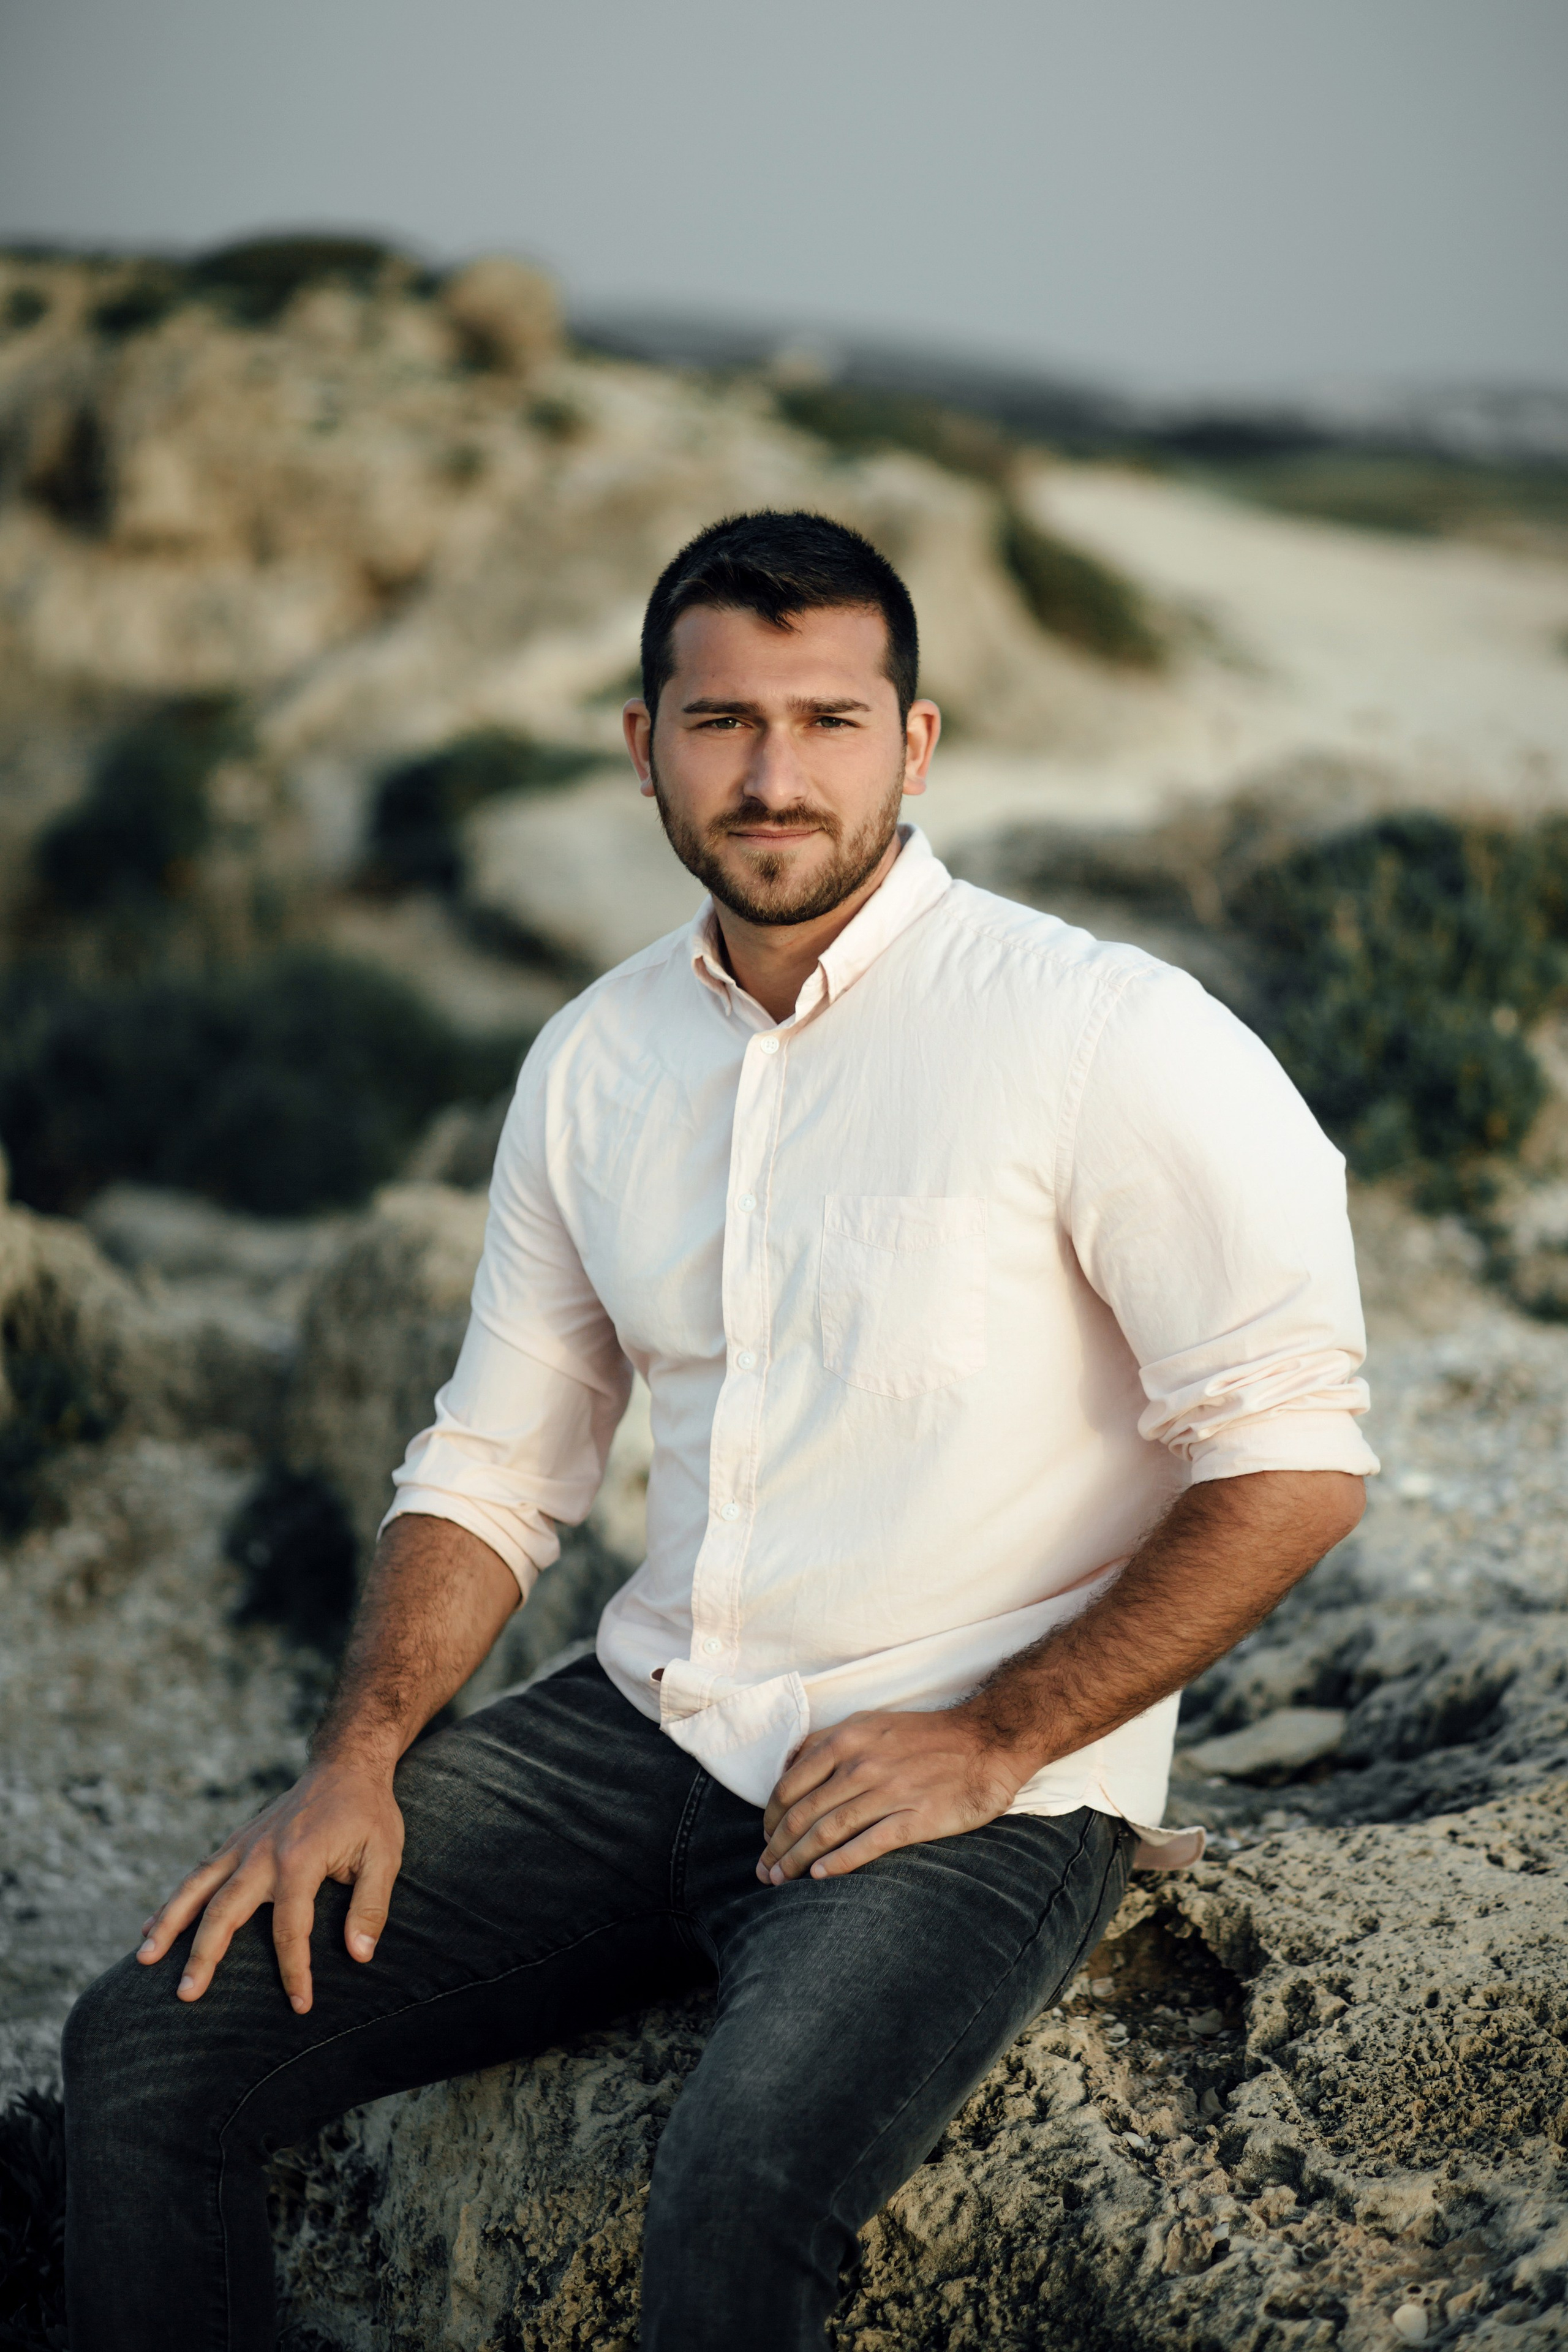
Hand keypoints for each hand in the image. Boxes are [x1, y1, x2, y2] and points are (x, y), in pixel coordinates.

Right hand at [135, 1759, 404, 2014]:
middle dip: (203, 1954)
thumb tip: (360, 1954)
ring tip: (144, 1959)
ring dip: (169, 1923)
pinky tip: (152, 1926)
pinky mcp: (236, 1841)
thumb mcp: (385, 1855)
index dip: (294, 1970)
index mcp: (301, 1860)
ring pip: (196, 1887)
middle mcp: (263, 1853)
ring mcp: (244, 1845)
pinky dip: (173, 1900)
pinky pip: (199, 1873)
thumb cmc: (368, 1813)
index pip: (290, 1928)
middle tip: (186, 1995)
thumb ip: (371, 1905)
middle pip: (224, 1909)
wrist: (345, 1764)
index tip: (300, 2005)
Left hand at [757, 1705, 1029, 1884]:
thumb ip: (829, 1743)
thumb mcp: (869, 1723)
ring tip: (781, 1881)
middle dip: (776, 1847)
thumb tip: (789, 1769)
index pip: (789, 1785)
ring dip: (797, 1861)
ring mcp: (888, 1792)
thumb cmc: (924, 1736)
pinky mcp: (915, 1818)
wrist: (986, 1742)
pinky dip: (838, 1862)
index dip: (770, 1819)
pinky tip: (820, 1876)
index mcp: (845, 1739)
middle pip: (803, 1814)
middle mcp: (861, 1764)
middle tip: (764, 1872)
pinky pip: (867, 1844)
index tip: (765, 1839)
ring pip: (827, 1831)